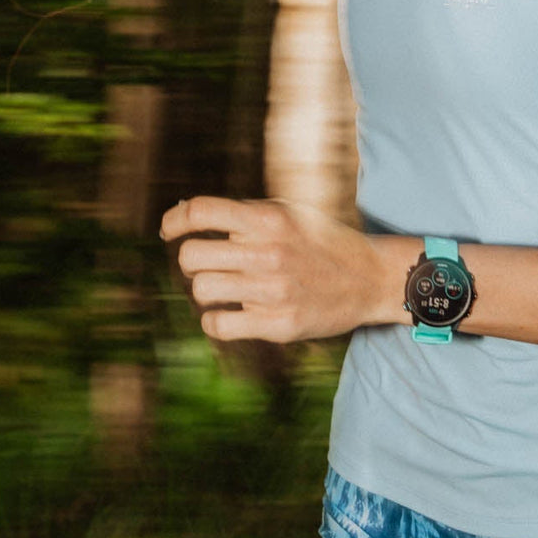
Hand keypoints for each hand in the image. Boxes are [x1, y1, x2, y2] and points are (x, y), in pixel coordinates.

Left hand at [159, 196, 403, 342]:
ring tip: (230, 286)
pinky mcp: (277, 325)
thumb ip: (243, 214)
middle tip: (210, 263)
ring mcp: (272, 292)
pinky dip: (217, 319)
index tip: (168, 230)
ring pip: (202, 290)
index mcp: (269, 220)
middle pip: (190, 257)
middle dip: (193, 259)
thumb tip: (183, 215)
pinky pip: (217, 325)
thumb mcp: (288, 213)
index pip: (200, 212)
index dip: (174, 221)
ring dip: (209, 287)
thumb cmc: (320, 241)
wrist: (369, 278)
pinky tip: (232, 311)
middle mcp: (268, 254)